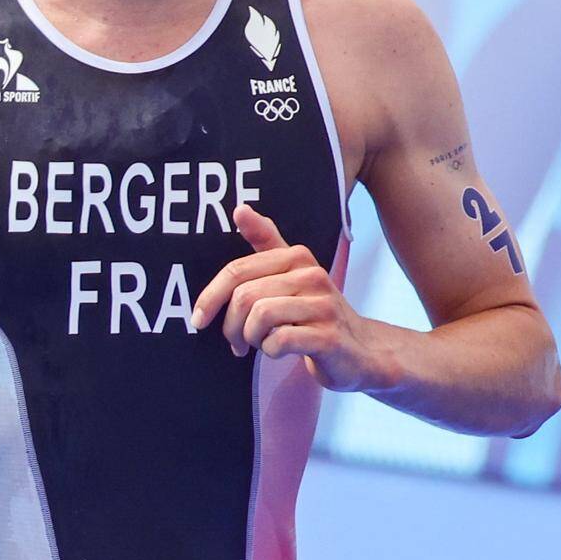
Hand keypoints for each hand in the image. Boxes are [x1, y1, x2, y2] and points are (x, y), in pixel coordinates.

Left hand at [193, 202, 398, 393]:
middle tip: (236, 342)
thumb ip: (266, 242)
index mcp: (297, 257)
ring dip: (251, 338)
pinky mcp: (329, 337)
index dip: (210, 297)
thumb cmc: (315, 313)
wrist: (361, 350)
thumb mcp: (291, 274)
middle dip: (231, 326)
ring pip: (260, 317)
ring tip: (258, 345)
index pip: (237, 271)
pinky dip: (270, 351)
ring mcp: (323, 306)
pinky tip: (278, 351)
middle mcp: (312, 275)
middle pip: (245, 296)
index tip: (199, 319)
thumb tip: (239, 208)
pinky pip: (280, 340)